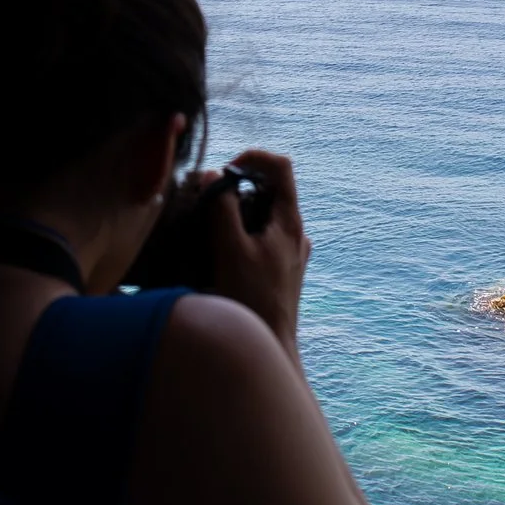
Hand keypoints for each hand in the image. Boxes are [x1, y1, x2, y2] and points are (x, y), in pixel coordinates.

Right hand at [205, 149, 310, 354]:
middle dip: (239, 184)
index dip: (252, 158)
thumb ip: (221, 209)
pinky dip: (243, 230)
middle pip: (271, 188)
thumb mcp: (230, 250)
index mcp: (289, 222)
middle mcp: (296, 233)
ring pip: (265, 213)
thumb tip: (211, 175)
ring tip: (210, 225)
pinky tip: (222, 251)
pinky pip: (263, 235)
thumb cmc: (252, 299)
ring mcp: (291, 251)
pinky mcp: (282, 268)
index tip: (223, 171)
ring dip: (238, 209)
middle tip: (208, 198)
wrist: (272, 345)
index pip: (281, 166)